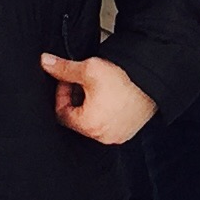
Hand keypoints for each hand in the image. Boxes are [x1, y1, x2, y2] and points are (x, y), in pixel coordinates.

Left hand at [42, 51, 157, 143]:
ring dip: (90, 105)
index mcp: (89, 126)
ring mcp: (118, 136)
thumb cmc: (125, 78)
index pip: (61, 112)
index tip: (68, 80)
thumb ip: (63, 68)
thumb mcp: (89, 69)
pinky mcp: (128, 131)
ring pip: (93, 121)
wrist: (154, 78)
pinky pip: (109, 123)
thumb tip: (45, 62)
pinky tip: (111, 95)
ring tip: (99, 87)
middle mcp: (103, 136)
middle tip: (83, 82)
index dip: (62, 93)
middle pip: (77, 119)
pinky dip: (105, 111)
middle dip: (76, 99)